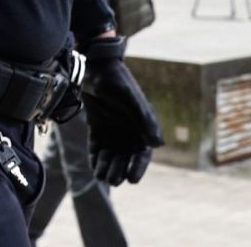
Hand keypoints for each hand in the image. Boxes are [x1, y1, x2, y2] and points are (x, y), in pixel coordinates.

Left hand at [81, 36, 163, 184]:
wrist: (98, 69)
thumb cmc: (119, 83)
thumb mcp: (131, 101)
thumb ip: (143, 120)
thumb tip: (156, 144)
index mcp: (142, 128)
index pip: (142, 154)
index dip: (138, 167)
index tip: (132, 179)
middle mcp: (129, 132)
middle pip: (125, 157)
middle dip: (120, 170)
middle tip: (113, 180)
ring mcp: (113, 131)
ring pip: (111, 155)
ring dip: (107, 167)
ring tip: (102, 178)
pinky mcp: (97, 128)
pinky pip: (97, 148)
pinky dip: (96, 159)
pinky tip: (94, 170)